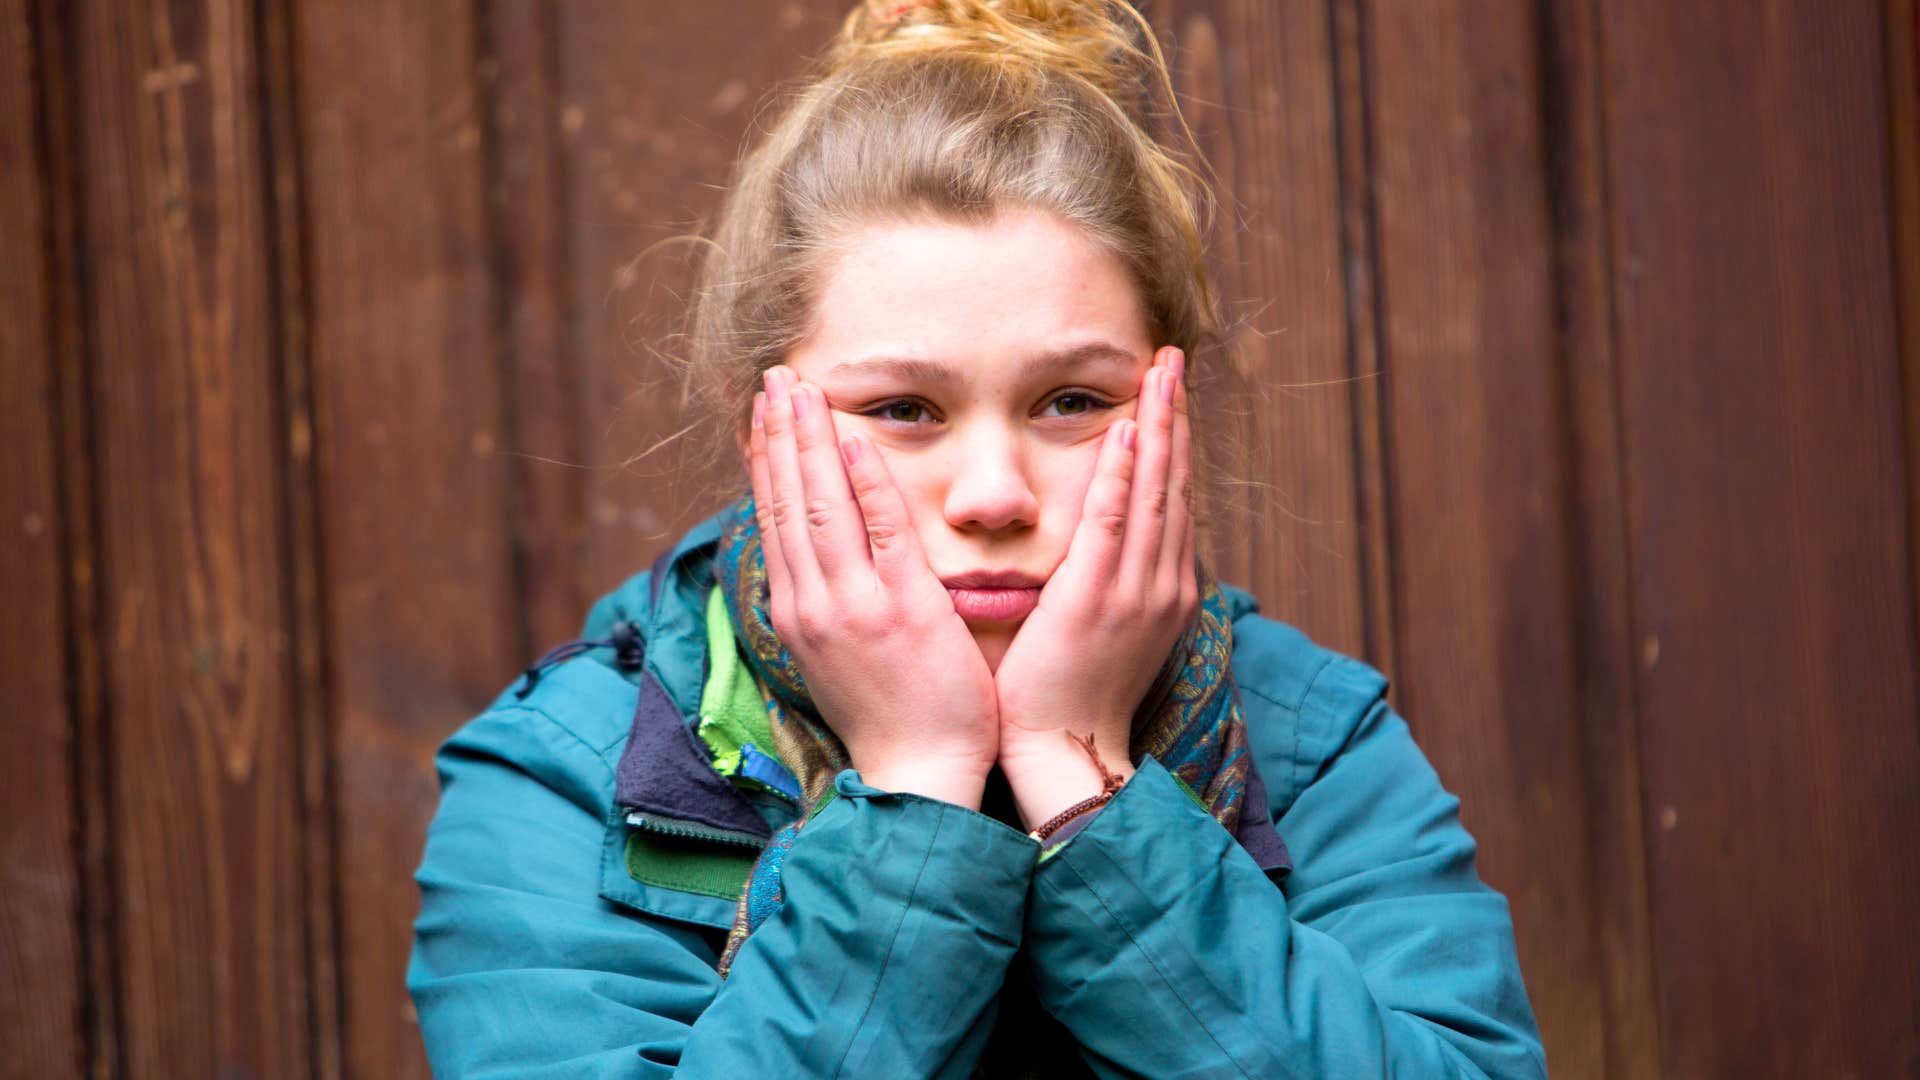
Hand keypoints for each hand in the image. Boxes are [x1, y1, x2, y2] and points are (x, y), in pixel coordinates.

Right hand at [749, 365, 999, 807]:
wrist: (918, 778)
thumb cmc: (891, 720)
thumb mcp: (839, 658)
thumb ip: (828, 605)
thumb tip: (817, 565)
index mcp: (797, 614)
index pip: (775, 521)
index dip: (767, 462)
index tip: (763, 416)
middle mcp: (813, 604)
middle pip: (787, 502)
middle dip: (778, 434)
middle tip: (773, 377)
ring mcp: (854, 606)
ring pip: (821, 506)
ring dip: (809, 441)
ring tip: (799, 387)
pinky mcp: (902, 609)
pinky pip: (880, 532)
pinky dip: (864, 482)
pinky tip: (854, 439)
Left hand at [992, 346, 1197, 829]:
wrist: (1066, 754)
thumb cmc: (1071, 698)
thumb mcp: (1106, 635)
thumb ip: (1111, 586)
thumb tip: (1105, 552)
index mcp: (1163, 591)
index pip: (1172, 500)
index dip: (1174, 443)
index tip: (1169, 396)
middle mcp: (1161, 584)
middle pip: (1174, 483)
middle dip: (1176, 417)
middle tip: (1174, 361)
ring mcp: (1135, 591)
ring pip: (1155, 491)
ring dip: (1159, 426)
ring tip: (1160, 372)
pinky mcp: (1097, 598)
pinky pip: (1114, 522)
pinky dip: (1125, 474)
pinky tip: (1128, 430)